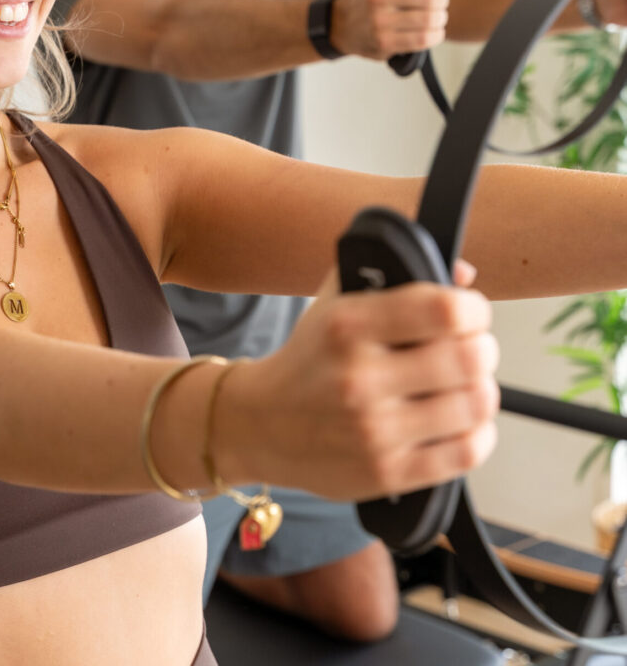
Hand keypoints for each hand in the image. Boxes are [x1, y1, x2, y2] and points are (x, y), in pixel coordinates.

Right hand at [227, 269, 497, 500]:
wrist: (263, 423)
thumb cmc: (310, 358)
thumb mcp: (335, 302)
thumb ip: (392, 276)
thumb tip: (463, 274)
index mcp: (348, 325)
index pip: (444, 310)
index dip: (473, 309)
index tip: (470, 313)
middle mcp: (359, 377)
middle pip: (469, 358)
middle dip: (482, 349)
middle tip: (471, 349)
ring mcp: (374, 430)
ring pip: (475, 405)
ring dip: (481, 391)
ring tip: (465, 386)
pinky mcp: (387, 472)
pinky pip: (465, 453)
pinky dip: (477, 434)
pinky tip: (459, 422)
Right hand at [330, 0, 448, 58]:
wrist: (338, 25)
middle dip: (442, 0)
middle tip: (440, 2)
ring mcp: (380, 22)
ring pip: (429, 20)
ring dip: (440, 19)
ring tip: (437, 17)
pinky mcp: (384, 43)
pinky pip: (422, 39)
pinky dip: (434, 35)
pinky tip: (432, 31)